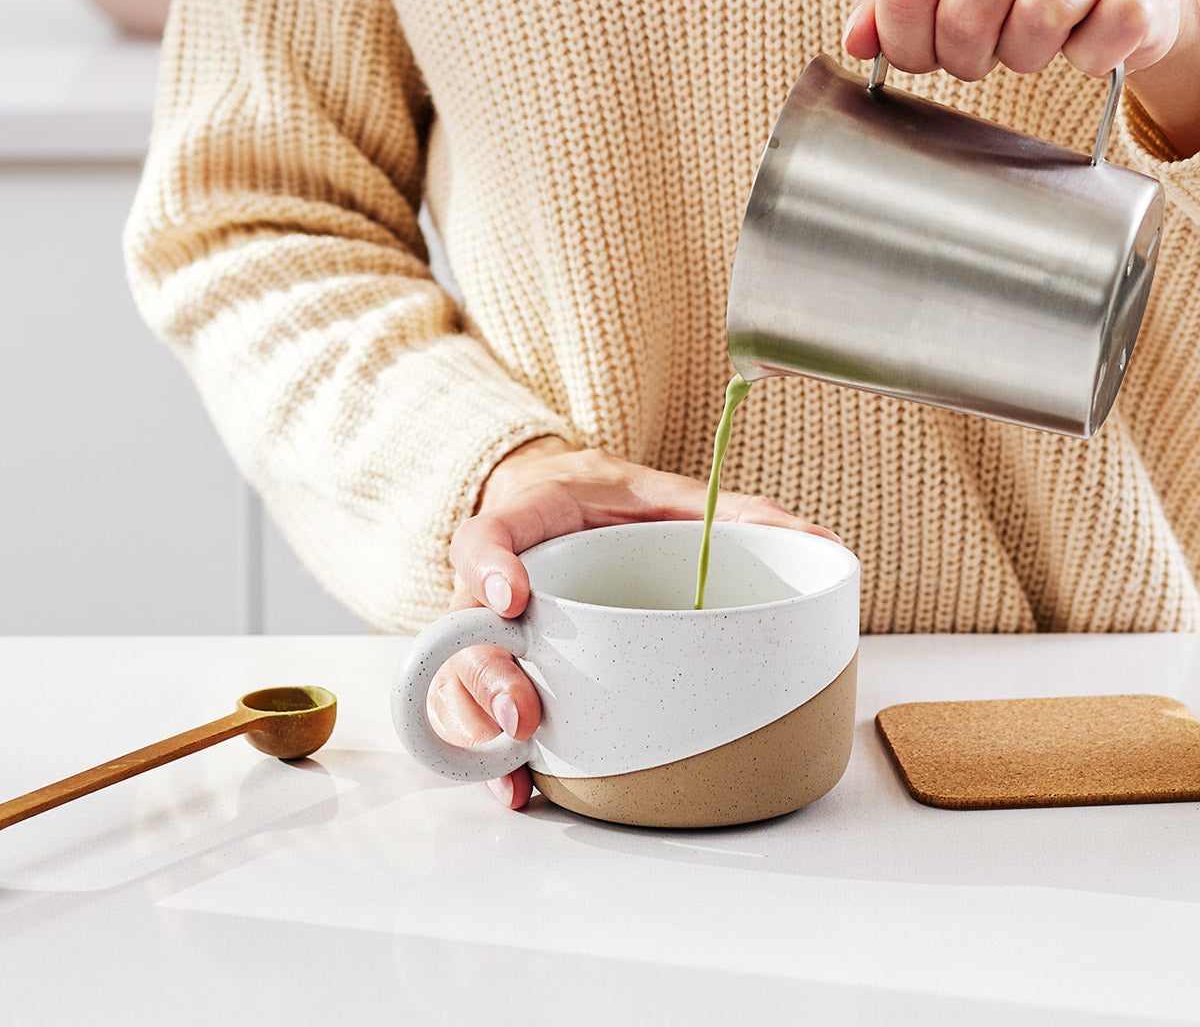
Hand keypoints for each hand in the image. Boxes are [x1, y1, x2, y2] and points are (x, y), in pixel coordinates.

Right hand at [427, 436, 838, 808]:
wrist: (566, 504)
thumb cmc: (609, 504)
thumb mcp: (666, 493)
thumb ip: (734, 512)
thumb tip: (820, 543)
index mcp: (530, 522)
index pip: (486, 536)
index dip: (490, 566)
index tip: (517, 596)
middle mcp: (496, 582)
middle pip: (461, 629)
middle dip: (485, 676)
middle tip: (525, 711)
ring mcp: (491, 629)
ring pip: (455, 679)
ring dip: (479, 725)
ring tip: (518, 764)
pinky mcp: (502, 667)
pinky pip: (469, 713)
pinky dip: (487, 754)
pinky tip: (518, 786)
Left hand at [842, 0, 1199, 155]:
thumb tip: (854, 40)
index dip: (902, 40)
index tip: (919, 52)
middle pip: (964, 12)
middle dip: (958, 58)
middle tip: (974, 57)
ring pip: (1036, 20)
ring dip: (1020, 59)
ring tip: (1025, 47)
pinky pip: (1108, 31)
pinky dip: (1088, 57)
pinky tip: (1083, 46)